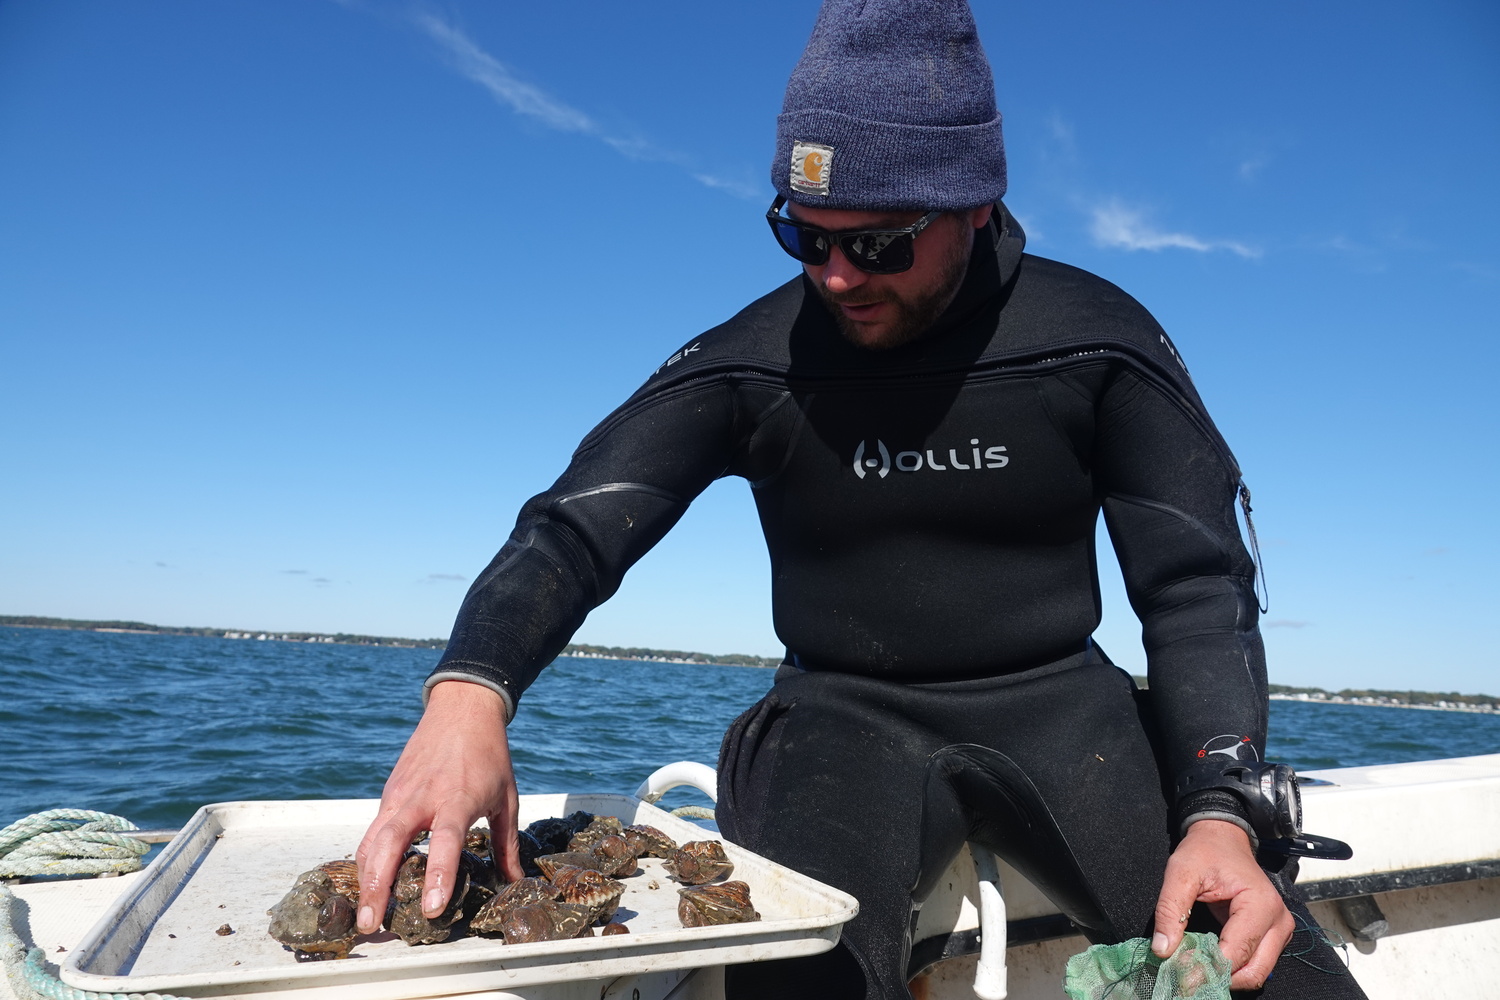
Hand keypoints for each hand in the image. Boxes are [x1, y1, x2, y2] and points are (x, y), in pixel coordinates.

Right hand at [354, 680, 523, 933]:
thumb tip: (514, 882)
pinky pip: (373, 832)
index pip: (445, 842)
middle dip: (379, 887)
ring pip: (374, 840)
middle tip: (373, 924)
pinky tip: (368, 884)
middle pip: (392, 844)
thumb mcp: (507, 797)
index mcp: (458, 798)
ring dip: (366, 879)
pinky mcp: (389, 794)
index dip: (438, 875)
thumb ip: (508, 844)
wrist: (462, 709)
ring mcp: (400, 795)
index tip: (431, 908)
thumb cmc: (489, 755)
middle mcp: (423, 797)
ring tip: (366, 916)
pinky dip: (367, 860)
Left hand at [1152, 819, 1294, 989]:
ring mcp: (1280, 930)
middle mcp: (1278, 921)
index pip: (1235, 952)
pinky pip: (1254, 963)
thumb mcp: (1180, 872)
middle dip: (1219, 979)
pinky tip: (1206, 962)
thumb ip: (1170, 910)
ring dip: (1225, 977)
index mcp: (1260, 904)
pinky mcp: (1273, 935)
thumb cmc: (1204, 851)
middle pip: (1253, 971)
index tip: (1178, 976)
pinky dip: (1231, 969)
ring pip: (1256, 972)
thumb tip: (1162, 950)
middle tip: (1185, 979)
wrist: (1223, 838)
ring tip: (1193, 970)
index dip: (1206, 969)